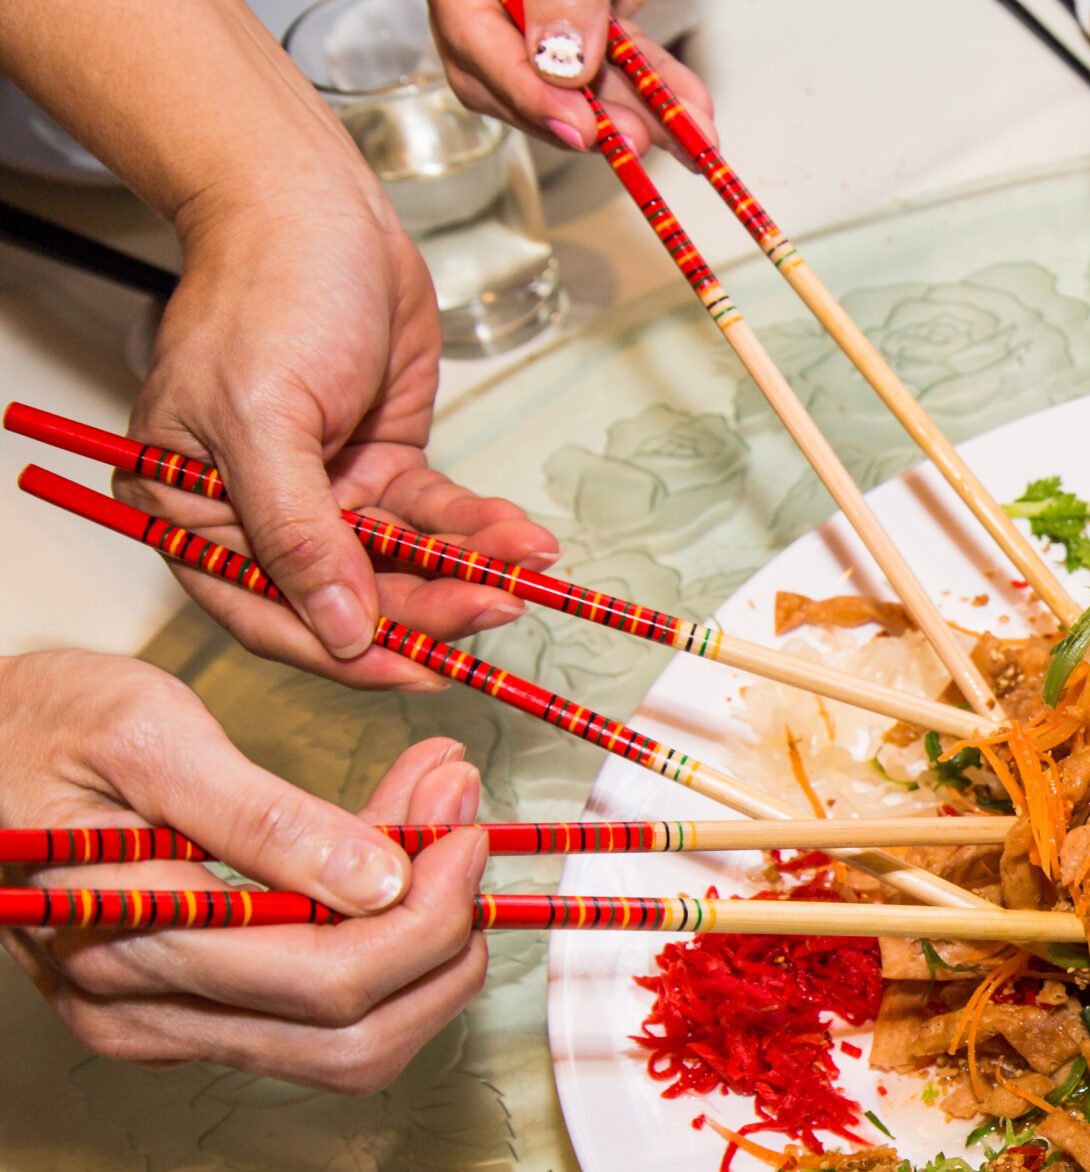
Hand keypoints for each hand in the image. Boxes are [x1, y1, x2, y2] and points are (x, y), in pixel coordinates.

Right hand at [0, 653, 489, 1094]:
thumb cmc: (32, 726)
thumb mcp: (146, 733)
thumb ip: (262, 815)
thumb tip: (383, 879)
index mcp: (127, 948)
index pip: (331, 979)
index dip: (430, 911)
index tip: (466, 821)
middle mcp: (145, 1016)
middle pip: (357, 1034)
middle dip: (443, 934)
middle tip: (467, 823)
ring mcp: (168, 1027)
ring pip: (353, 1043)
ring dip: (427, 947)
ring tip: (443, 828)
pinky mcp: (191, 1013)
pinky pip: (319, 1015)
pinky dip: (384, 949)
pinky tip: (398, 858)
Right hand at [129, 186, 557, 685]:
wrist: (316, 209)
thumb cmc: (266, 293)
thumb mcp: (265, 420)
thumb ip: (297, 531)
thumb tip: (338, 629)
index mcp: (192, 514)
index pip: (269, 615)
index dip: (346, 653)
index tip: (417, 670)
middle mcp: (260, 516)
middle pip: (349, 598)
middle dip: (427, 609)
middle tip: (494, 611)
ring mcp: (326, 494)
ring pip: (403, 563)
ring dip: (467, 571)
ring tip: (523, 569)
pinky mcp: (383, 465)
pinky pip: (436, 519)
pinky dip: (480, 531)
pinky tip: (522, 539)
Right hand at [430, 0, 715, 160]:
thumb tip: (564, 63)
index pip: (476, 50)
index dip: (532, 97)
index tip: (580, 127)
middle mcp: (495, 9)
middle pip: (530, 83)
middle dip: (595, 121)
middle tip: (639, 142)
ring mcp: (543, 20)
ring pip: (588, 83)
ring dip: (644, 116)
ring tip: (694, 141)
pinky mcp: (589, 22)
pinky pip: (621, 63)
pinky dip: (660, 90)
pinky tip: (695, 116)